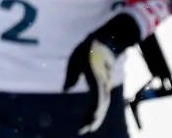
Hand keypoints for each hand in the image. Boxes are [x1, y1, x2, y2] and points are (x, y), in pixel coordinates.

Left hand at [64, 13, 140, 133]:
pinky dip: (97, 110)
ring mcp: (106, 85)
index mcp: (96, 78)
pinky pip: (102, 100)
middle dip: (93, 119)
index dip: (92, 113)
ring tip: (87, 127)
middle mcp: (103, 84)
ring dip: (96, 117)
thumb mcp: (75, 59)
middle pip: (100, 105)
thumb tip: (65, 89)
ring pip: (102, 104)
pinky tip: (91, 117)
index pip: (96, 99)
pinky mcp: (105, 85)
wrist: (107, 42)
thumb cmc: (88, 49)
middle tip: (84, 130)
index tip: (87, 123)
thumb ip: (71, 75)